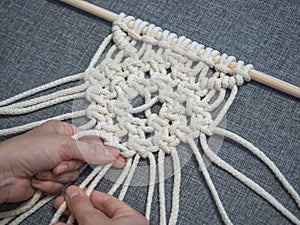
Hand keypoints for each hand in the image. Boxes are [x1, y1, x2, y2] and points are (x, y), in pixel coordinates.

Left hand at [0, 120, 124, 202]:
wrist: (0, 175)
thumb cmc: (25, 151)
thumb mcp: (62, 146)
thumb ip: (90, 150)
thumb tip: (113, 152)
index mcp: (65, 132)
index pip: (92, 140)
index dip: (105, 150)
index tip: (119, 159)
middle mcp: (61, 147)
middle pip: (84, 160)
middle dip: (69, 165)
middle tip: (57, 163)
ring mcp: (56, 164)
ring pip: (74, 174)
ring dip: (58, 176)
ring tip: (43, 170)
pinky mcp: (50, 179)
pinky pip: (63, 185)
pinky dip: (50, 184)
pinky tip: (37, 179)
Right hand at [54, 186, 148, 224]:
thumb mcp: (97, 223)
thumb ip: (85, 207)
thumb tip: (74, 193)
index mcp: (130, 217)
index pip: (107, 200)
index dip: (88, 194)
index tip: (73, 192)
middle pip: (95, 212)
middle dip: (76, 207)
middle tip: (62, 203)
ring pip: (88, 223)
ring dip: (71, 219)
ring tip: (57, 215)